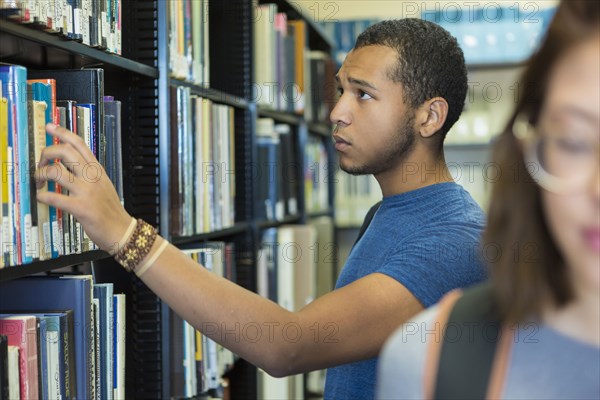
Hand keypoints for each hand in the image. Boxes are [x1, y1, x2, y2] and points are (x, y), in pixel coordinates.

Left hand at [35, 123, 132, 252]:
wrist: (122, 229)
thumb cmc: (111, 209)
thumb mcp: (104, 184)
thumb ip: (89, 173)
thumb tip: (69, 164)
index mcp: (97, 170)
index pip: (79, 144)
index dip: (62, 132)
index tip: (50, 127)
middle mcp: (91, 177)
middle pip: (65, 152)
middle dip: (46, 153)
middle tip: (41, 163)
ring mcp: (86, 192)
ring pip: (56, 172)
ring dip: (40, 174)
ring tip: (38, 181)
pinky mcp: (80, 208)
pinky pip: (55, 197)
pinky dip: (43, 196)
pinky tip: (42, 197)